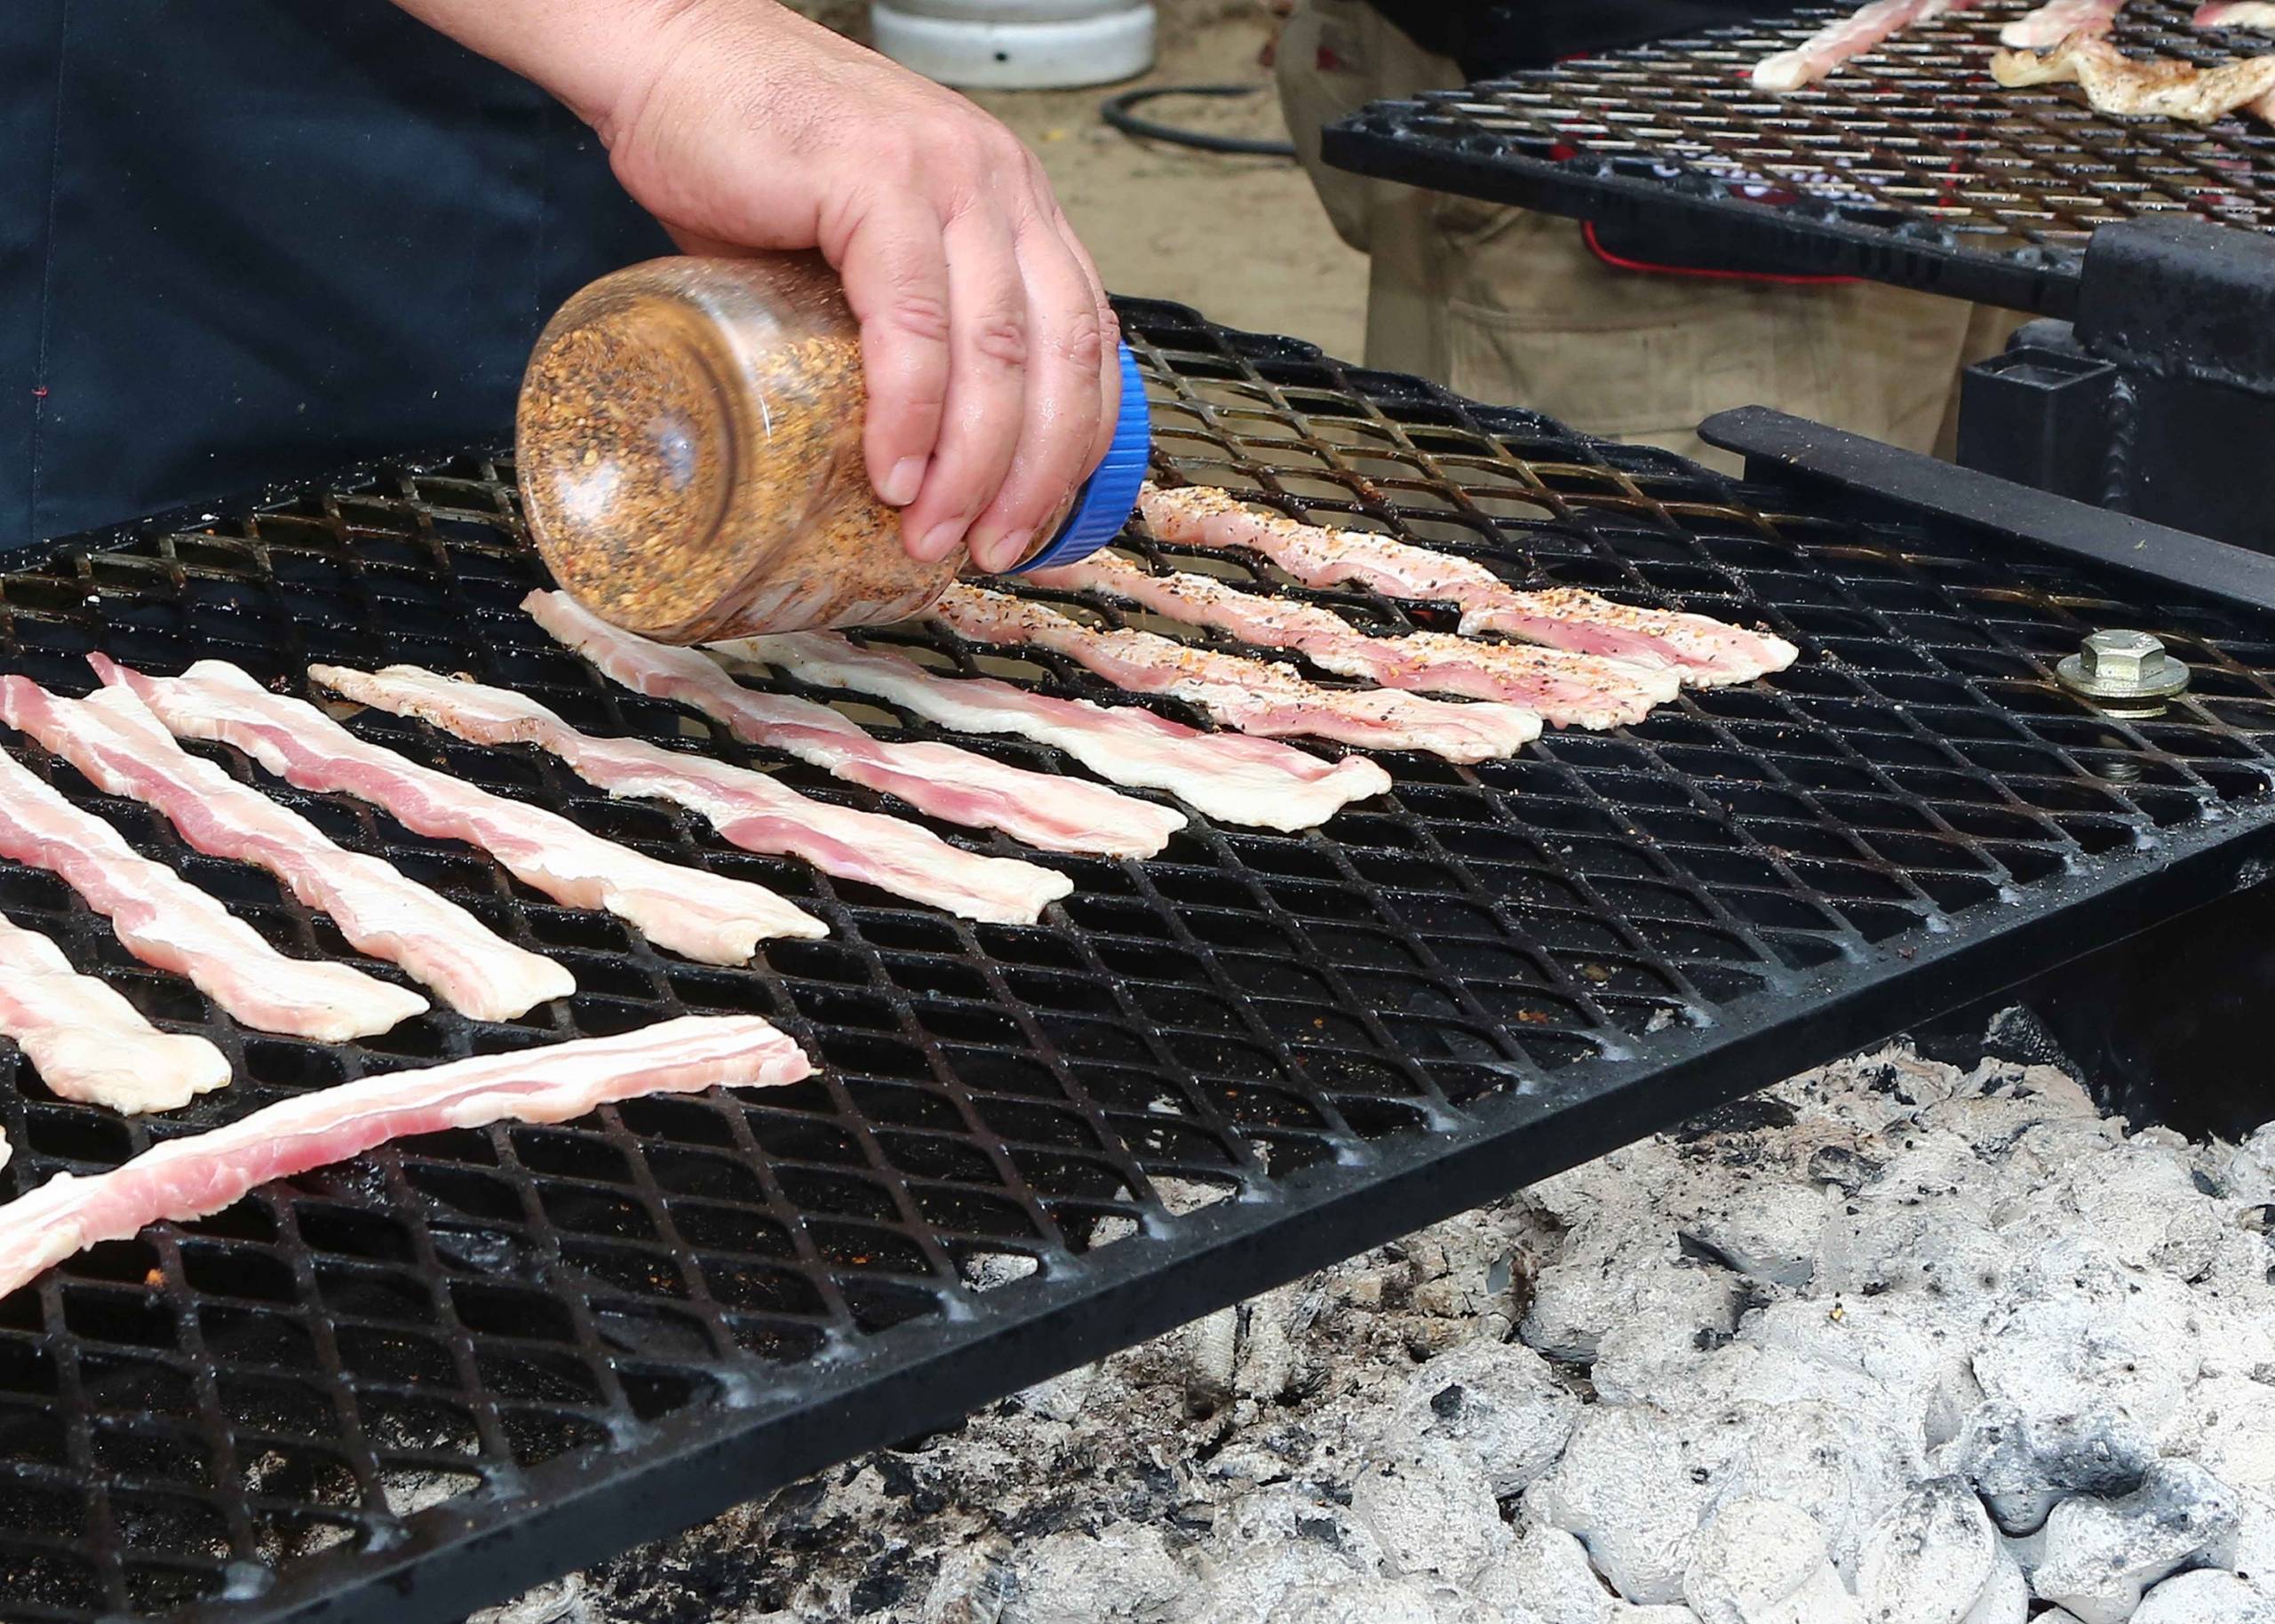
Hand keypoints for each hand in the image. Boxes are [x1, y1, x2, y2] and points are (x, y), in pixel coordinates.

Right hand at [398, 0, 1117, 573]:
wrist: (670, 60)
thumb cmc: (756, 165)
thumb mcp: (863, 253)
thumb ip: (905, 330)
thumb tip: (909, 459)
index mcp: (1015, 206)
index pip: (1087, 342)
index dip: (1074, 447)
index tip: (1040, 527)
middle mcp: (1002, 185)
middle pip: (1058, 359)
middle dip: (1033, 478)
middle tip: (993, 553)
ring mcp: (947, 175)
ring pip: (996, 350)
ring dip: (972, 464)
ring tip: (934, 534)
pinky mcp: (878, 177)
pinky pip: (914, 319)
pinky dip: (910, 410)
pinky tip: (895, 470)